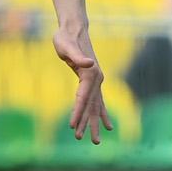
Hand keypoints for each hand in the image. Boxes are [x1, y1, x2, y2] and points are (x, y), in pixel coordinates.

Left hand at [52, 21, 115, 142]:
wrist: (73, 30)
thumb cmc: (66, 38)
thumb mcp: (66, 46)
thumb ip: (78, 56)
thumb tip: (90, 63)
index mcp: (90, 74)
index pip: (83, 98)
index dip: (77, 112)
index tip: (71, 126)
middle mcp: (97, 79)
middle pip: (92, 106)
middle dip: (86, 123)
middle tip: (81, 138)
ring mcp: (97, 81)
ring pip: (96, 106)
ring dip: (94, 123)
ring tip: (96, 141)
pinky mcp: (93, 81)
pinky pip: (97, 102)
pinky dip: (101, 114)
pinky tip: (105, 125)